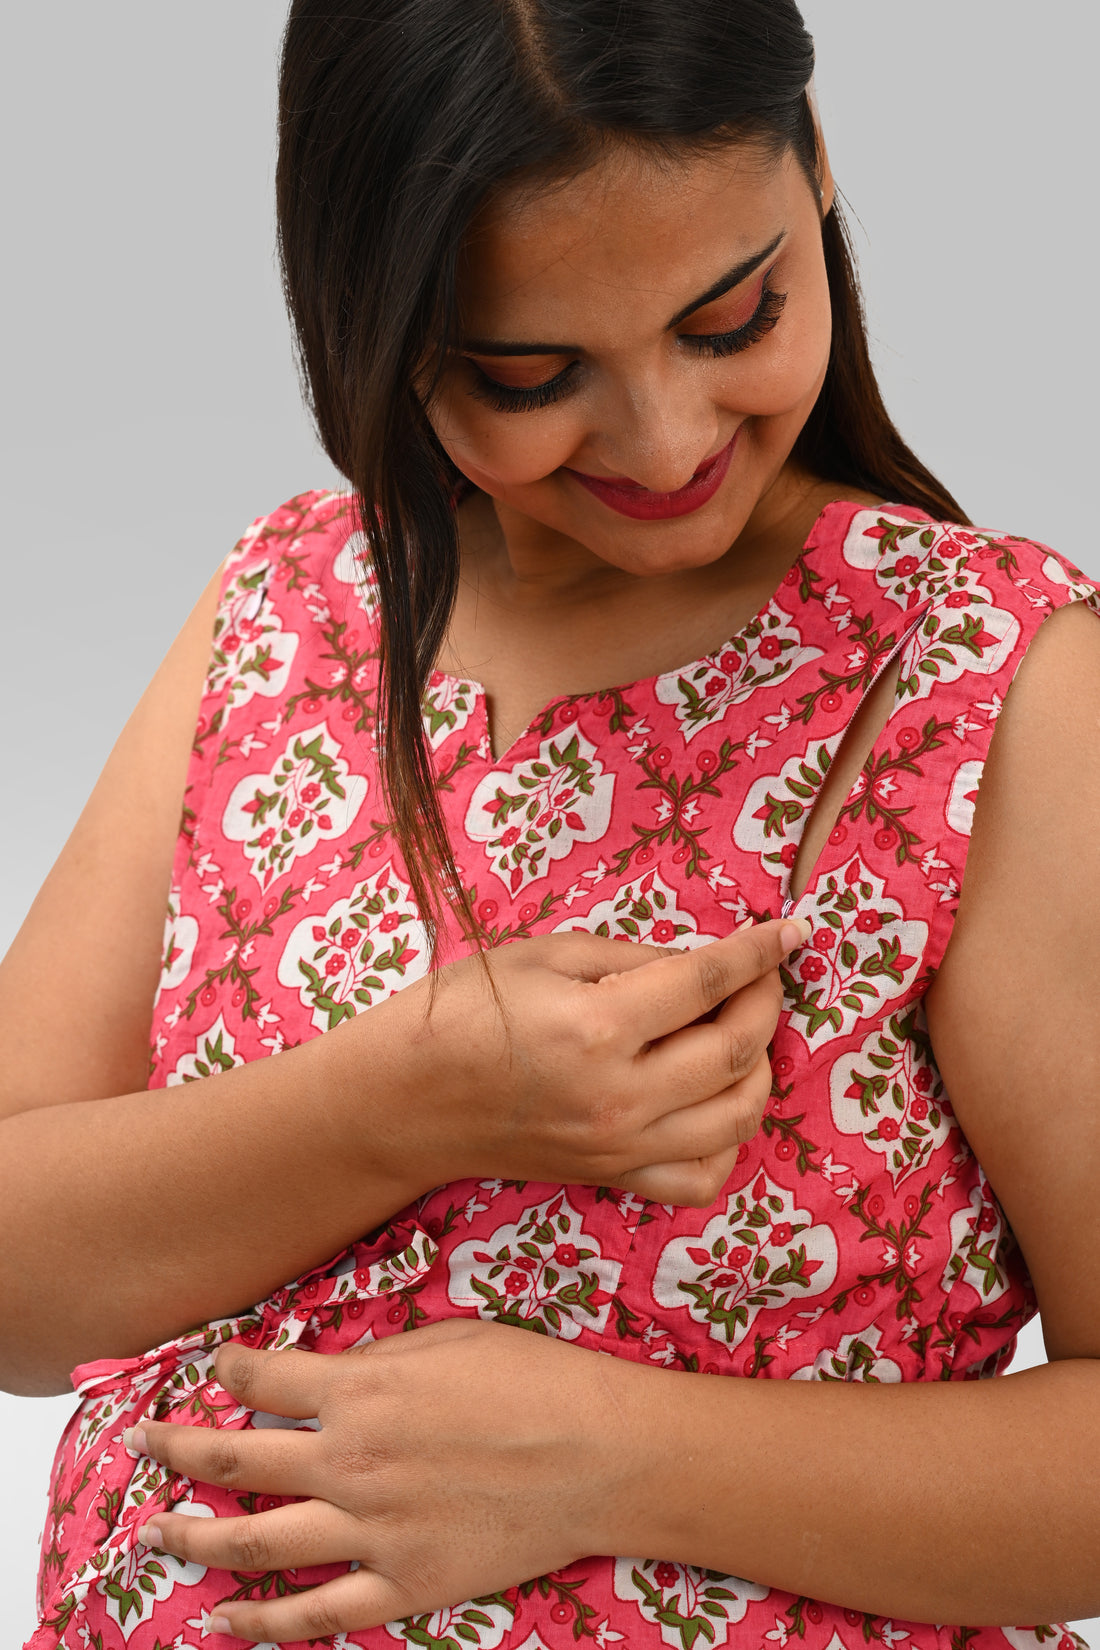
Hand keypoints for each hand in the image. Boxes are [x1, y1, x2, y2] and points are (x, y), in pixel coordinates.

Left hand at [127, 1322, 641, 1643]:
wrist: (602, 1455)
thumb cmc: (534, 1379)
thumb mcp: (450, 1338)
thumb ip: (378, 1358)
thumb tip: (331, 1372)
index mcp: (363, 1391)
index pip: (263, 1377)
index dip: (228, 1368)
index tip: (217, 1366)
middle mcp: (351, 1462)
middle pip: (236, 1458)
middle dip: (178, 1447)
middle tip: (145, 1440)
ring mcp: (373, 1531)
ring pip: (256, 1542)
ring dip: (193, 1536)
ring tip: (155, 1531)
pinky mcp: (404, 1584)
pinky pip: (317, 1613)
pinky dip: (261, 1622)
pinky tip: (221, 1620)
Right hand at [376, 915, 809, 1205]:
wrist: (404, 1101)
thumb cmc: (464, 1012)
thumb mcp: (543, 956)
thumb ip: (630, 959)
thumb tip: (701, 966)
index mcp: (598, 1026)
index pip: (708, 984)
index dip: (760, 952)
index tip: (793, 931)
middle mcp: (620, 1095)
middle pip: (737, 1051)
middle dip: (767, 1002)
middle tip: (764, 974)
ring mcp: (620, 1146)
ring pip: (738, 1118)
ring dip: (760, 1068)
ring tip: (741, 1032)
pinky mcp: (613, 1176)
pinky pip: (702, 1176)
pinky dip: (729, 1140)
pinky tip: (714, 1101)